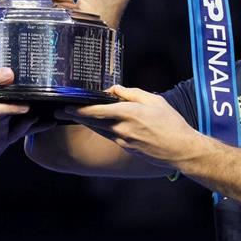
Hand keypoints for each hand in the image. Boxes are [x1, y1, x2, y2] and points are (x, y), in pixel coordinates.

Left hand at [56, 84, 206, 170]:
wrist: (180, 150)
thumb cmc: (171, 123)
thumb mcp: (153, 100)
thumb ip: (131, 93)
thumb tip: (114, 90)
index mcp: (128, 114)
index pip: (96, 111)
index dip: (78, 110)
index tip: (65, 106)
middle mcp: (122, 129)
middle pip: (92, 122)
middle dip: (75, 116)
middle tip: (59, 111)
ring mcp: (123, 141)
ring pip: (99, 130)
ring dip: (86, 123)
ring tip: (73, 115)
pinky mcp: (126, 148)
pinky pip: (109, 136)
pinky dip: (101, 129)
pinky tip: (97, 124)